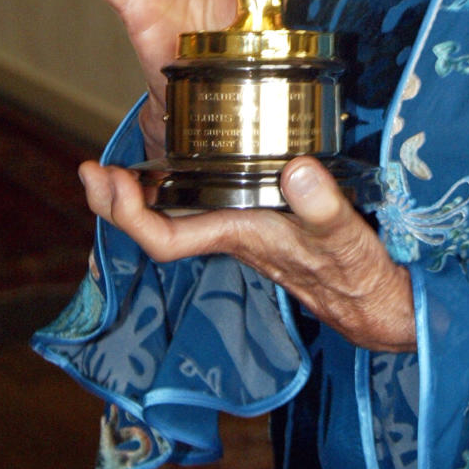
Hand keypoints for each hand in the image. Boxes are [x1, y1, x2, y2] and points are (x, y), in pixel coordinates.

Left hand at [79, 157, 415, 352]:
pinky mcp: (257, 219)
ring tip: (118, 165)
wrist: (376, 303)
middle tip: (92, 167)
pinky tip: (176, 166)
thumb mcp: (347, 236)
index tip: (109, 180)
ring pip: (174, 219)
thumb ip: (324, 207)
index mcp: (242, 237)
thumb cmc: (359, 275)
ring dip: (142, 195)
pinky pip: (200, 208)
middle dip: (118, 203)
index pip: (166, 238)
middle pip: (156, 229)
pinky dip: (179, 187)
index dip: (129, 216)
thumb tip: (296, 168)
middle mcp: (231, 235)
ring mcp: (241, 229)